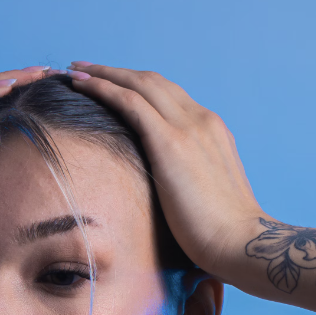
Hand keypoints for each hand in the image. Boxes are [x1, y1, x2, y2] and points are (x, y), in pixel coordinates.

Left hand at [67, 63, 264, 281]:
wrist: (240, 243)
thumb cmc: (223, 237)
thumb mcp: (205, 200)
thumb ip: (187, 186)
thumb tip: (165, 201)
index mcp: (212, 133)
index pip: (170, 98)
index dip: (139, 89)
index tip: (114, 88)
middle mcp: (203, 120)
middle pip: (154, 82)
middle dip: (117, 72)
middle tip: (85, 69)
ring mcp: (189, 127)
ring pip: (140, 84)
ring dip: (104, 73)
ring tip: (76, 71)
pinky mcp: (171, 142)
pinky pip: (131, 102)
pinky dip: (104, 88)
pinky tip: (81, 85)